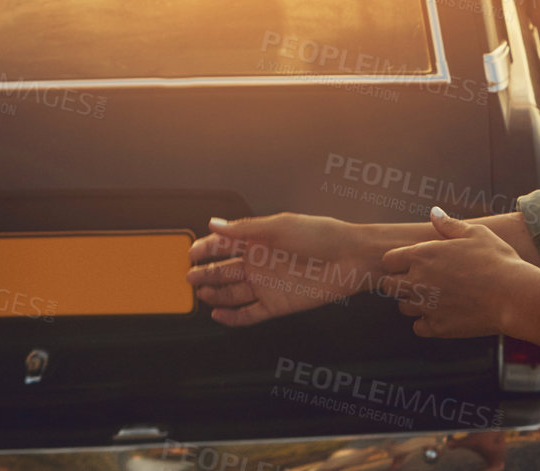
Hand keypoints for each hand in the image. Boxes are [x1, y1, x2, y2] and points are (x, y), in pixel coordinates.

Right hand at [187, 212, 388, 325]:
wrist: (350, 259)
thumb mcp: (279, 227)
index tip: (191, 252)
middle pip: (225, 270)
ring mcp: (267, 285)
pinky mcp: (277, 304)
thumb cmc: (321, 236)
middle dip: (206, 273)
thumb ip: (245, 229)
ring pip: (233, 293)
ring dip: (215, 294)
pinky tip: (218, 314)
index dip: (206, 248)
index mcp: (259, 240)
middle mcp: (261, 262)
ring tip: (200, 294)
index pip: (225, 244)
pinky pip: (249, 314)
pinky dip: (233, 316)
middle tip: (188, 277)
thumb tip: (214, 223)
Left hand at [380, 207, 531, 337]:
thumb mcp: (475, 233)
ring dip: (413, 303)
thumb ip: (449, 224)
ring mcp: (427, 306)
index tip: (409, 264)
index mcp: (423, 255)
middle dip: (398, 283)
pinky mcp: (438, 327)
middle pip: (388, 286)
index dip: (397, 262)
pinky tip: (442, 315)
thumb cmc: (497, 260)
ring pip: (403, 307)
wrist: (514, 295)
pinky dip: (426, 323)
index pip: (388, 260)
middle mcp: (418, 281)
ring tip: (434, 297)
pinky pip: (418, 327)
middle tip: (419, 282)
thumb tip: (434, 212)